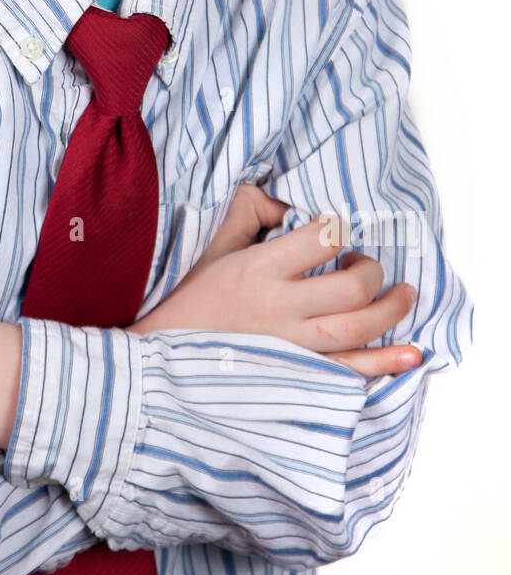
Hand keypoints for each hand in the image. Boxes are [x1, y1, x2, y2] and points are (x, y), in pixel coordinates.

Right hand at [129, 184, 422, 377]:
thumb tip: (285, 197)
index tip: (337, 230)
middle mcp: (280, 308)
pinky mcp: (297, 377)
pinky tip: (412, 354)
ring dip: (392, 310)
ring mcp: (292, 347)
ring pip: (358, 330)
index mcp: (259, 269)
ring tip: (405, 294)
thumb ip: (250, 211)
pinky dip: (386, 364)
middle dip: (372, 271)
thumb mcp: (213, 246)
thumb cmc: (189, 299)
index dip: (339, 229)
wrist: (162, 360)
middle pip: (352, 289)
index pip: (321, 239)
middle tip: (368, 265)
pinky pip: (351, 372)